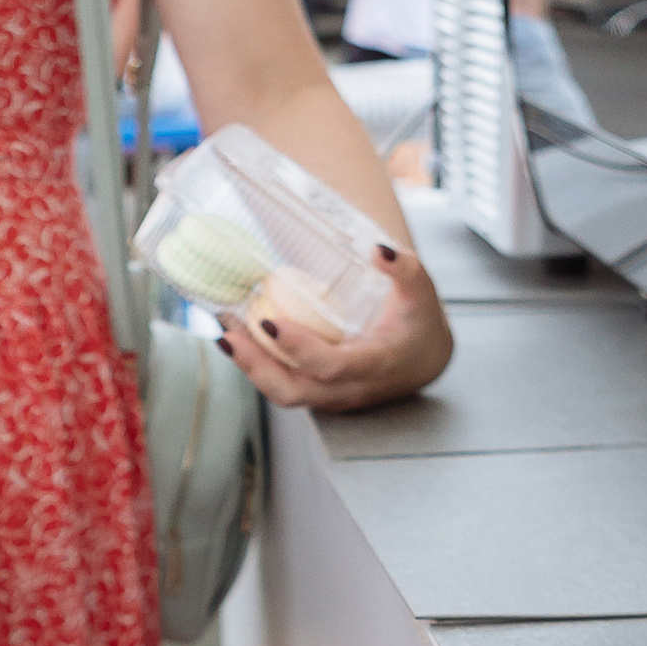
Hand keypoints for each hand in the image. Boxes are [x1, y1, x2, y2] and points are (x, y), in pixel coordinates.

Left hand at [216, 249, 450, 414]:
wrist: (423, 360)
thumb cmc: (418, 323)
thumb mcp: (421, 292)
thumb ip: (404, 269)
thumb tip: (378, 249)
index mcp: (377, 364)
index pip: (333, 365)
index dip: (300, 348)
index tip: (270, 322)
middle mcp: (349, 388)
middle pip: (294, 391)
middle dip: (255, 366)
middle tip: (226, 335)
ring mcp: (331, 396)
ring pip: (283, 392)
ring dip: (250, 365)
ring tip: (224, 333)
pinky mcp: (318, 394)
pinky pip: (283, 385)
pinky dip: (258, 365)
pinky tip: (239, 337)